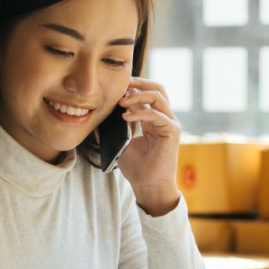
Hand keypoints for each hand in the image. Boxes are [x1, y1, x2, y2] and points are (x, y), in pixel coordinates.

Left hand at [115, 77, 182, 215]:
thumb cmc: (137, 169)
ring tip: (121, 102)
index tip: (116, 87)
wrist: (148, 186)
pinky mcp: (172, 131)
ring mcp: (170, 123)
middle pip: (158, 88)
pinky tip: (126, 117)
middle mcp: (164, 119)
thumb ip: (112, 131)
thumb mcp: (120, 145)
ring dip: (138, 95)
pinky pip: (156, 114)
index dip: (133, 88)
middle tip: (123, 84)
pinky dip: (140, 112)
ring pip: (158, 96)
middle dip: (140, 82)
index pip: (147, 94)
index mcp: (154, 120)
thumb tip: (96, 120)